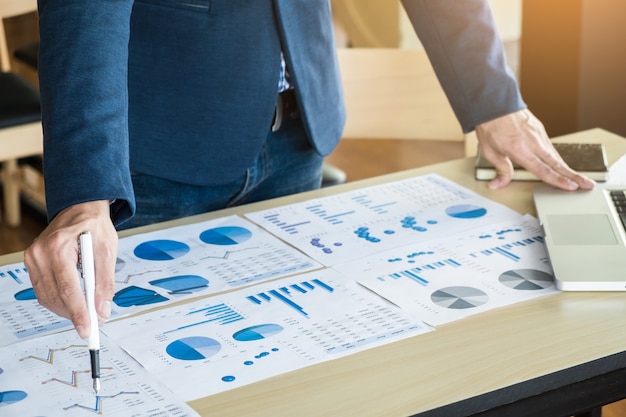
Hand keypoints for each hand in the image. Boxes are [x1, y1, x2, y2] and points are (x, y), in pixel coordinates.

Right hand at [24, 200, 117, 338]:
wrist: (80, 209)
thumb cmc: (95, 226)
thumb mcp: (108, 250)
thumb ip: (105, 282)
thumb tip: (102, 309)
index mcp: (59, 246)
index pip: (68, 288)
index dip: (78, 312)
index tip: (88, 328)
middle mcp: (40, 252)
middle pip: (55, 296)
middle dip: (74, 313)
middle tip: (94, 323)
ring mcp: (32, 257)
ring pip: (46, 297)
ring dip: (66, 309)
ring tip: (86, 312)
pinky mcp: (32, 262)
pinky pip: (42, 290)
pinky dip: (58, 300)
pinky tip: (72, 300)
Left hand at [475, 109, 595, 190]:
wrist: (494, 103)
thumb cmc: (491, 126)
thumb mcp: (490, 152)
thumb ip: (500, 170)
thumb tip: (498, 184)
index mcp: (520, 149)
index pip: (543, 169)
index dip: (558, 180)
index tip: (571, 187)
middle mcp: (533, 142)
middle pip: (557, 163)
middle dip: (574, 176)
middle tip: (588, 185)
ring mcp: (538, 134)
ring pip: (556, 155)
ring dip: (567, 168)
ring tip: (578, 178)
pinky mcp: (540, 129)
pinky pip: (551, 147)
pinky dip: (557, 158)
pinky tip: (560, 165)